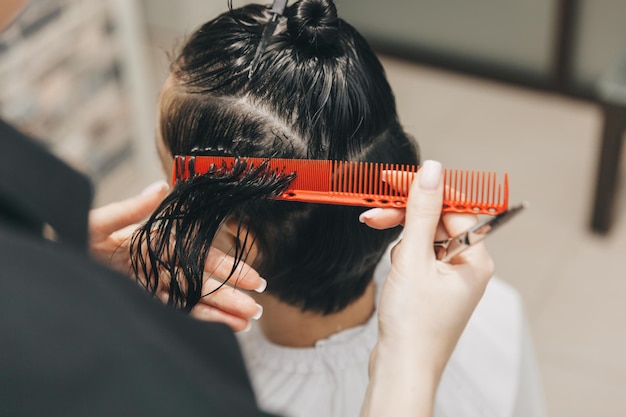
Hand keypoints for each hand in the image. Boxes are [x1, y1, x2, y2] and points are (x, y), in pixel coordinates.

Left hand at [89, 181, 265, 331]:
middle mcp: (159, 265)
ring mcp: (152, 287)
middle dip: (230, 295)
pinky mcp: (143, 303)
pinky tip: (220, 327)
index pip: (201, 256)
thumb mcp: (98, 222)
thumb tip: (160, 187)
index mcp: (156, 242)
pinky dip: (198, 320)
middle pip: (202, 283)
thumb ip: (131, 210)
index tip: (252, 278)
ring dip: (219, 311)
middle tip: (255, 308)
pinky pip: (175, 313)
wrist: (53, 262)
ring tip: (246, 322)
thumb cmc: (73, 237)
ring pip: (193, 301)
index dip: (228, 268)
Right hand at [360, 161, 494, 416]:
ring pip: (424, 238)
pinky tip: (393, 269)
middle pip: (437, 222)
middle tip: (375, 211)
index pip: (454, 208)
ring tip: (386, 252)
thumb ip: (421, 212)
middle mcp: (467, 267)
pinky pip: (419, 257)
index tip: (398, 180)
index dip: (425, 191)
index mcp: (475, 259)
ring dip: (401, 237)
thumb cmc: (414, 324)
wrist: (401, 367)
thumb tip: (431, 172)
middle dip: (406, 216)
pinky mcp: (432, 288)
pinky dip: (402, 255)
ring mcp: (449, 279)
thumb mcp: (413, 258)